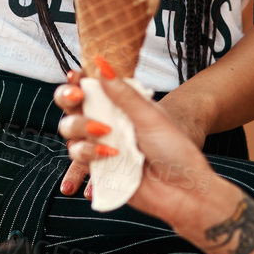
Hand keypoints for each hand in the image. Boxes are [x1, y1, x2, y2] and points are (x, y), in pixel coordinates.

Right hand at [54, 63, 216, 224]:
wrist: (184, 189)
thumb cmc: (175, 149)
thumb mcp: (150, 117)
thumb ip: (123, 94)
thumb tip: (101, 64)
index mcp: (119, 107)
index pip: (89, 89)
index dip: (76, 82)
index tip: (75, 76)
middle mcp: (106, 126)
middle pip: (71, 110)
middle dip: (69, 102)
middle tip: (78, 98)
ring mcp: (101, 149)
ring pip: (71, 136)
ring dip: (82, 132)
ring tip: (107, 139)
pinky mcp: (100, 171)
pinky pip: (80, 163)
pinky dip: (88, 157)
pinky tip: (108, 157)